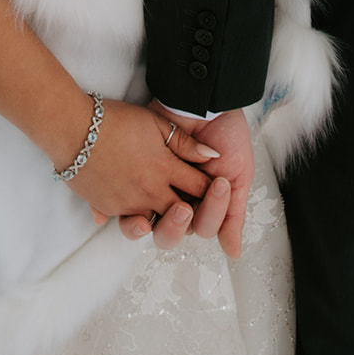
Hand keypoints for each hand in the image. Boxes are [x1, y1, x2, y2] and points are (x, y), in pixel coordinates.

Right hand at [65, 98, 217, 231]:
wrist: (73, 129)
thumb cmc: (114, 120)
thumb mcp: (155, 123)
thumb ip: (185, 142)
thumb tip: (212, 156)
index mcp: (164, 168)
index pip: (199, 187)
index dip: (211, 189)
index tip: (216, 188)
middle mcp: (150, 191)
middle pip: (182, 213)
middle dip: (193, 211)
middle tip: (197, 205)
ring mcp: (129, 204)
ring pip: (157, 222)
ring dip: (165, 218)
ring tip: (168, 209)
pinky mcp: (110, 209)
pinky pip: (130, 221)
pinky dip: (137, 217)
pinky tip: (139, 209)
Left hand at [119, 107, 254, 257]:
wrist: (205, 100)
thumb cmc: (226, 135)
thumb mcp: (238, 174)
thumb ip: (233, 214)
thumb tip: (233, 254)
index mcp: (202, 205)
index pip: (201, 227)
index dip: (210, 213)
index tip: (218, 185)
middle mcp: (177, 200)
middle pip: (168, 233)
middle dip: (174, 226)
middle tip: (182, 206)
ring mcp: (155, 188)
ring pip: (144, 223)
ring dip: (144, 225)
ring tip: (153, 212)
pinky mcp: (135, 173)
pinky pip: (120, 200)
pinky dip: (114, 210)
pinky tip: (117, 212)